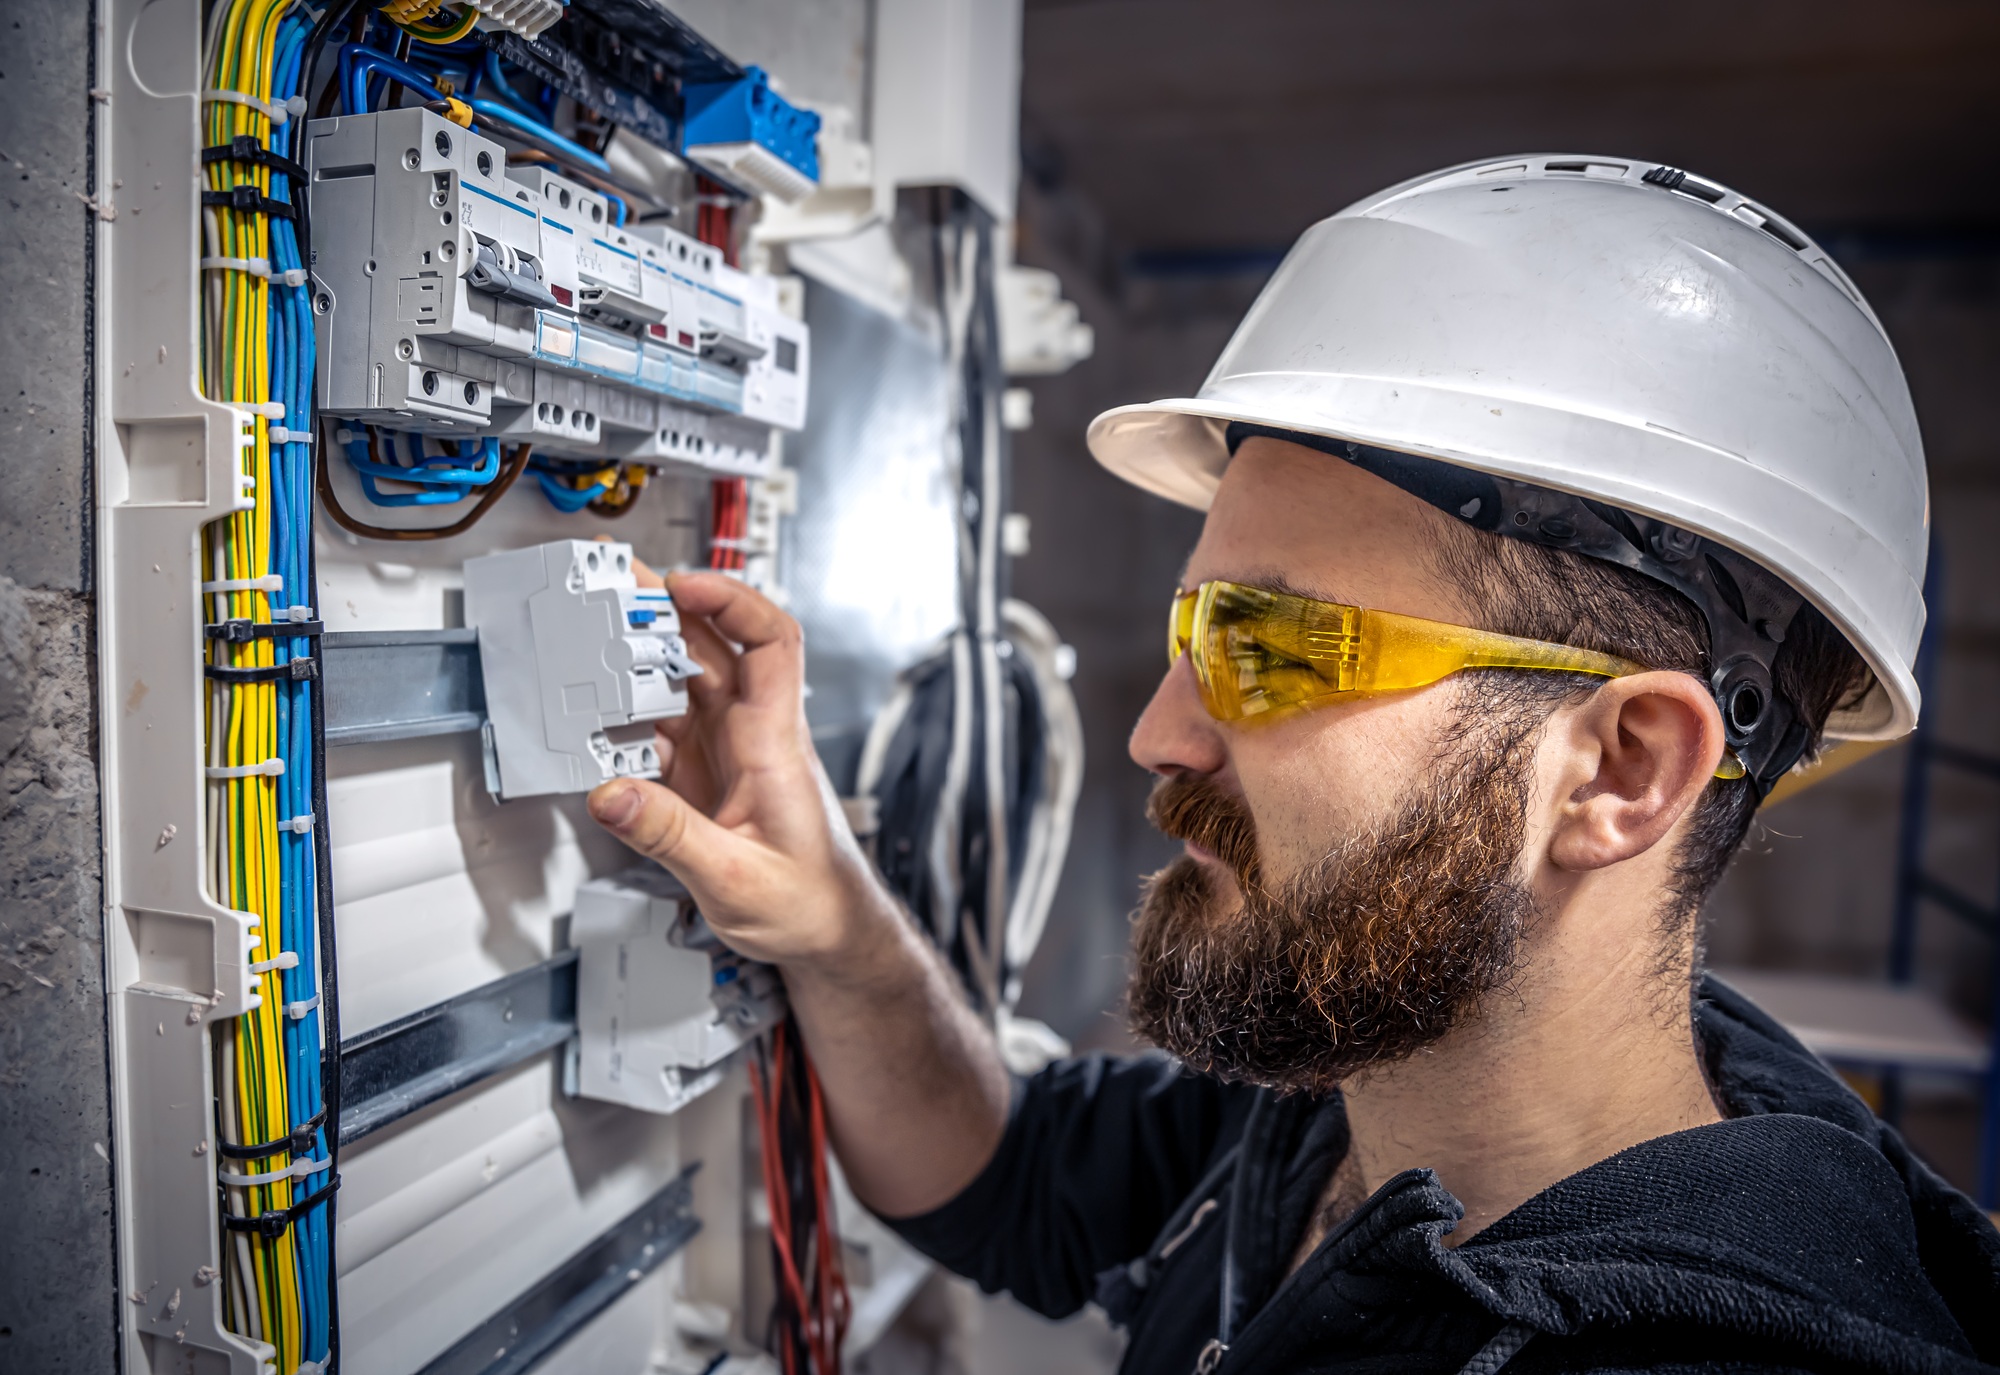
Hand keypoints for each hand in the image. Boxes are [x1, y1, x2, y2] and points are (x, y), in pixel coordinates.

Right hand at [586, 570, 893, 972]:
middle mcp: (754, 735)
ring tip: (593, 638)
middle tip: (609, 588)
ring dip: (641, 660)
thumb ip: (669, 836)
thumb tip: (610, 793)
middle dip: (662, 611)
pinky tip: (602, 720)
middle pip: (712, 648)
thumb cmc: (810, 902)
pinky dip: (629, 719)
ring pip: (683, 683)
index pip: (771, 642)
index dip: (730, 600)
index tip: (680, 583)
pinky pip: (661, 730)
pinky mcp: (705, 776)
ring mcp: (729, 752)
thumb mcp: (735, 880)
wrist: (828, 931)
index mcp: (775, 744)